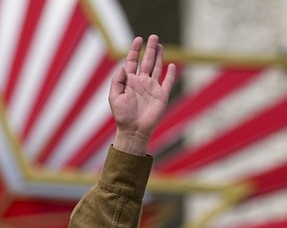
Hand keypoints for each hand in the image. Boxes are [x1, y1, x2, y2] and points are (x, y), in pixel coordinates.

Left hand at [110, 35, 176, 154]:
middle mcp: (141, 82)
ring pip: (156, 68)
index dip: (134, 50)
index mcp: (129, 82)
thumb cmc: (122, 116)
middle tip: (153, 36)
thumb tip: (123, 66)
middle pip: (146, 61)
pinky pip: (167, 82)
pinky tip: (172, 65)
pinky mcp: (161, 95)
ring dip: (159, 56)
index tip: (138, 39)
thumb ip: (117, 81)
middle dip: (150, 49)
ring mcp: (152, 88)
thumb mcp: (114, 98)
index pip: (131, 61)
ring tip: (160, 45)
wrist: (134, 130)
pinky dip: (171, 73)